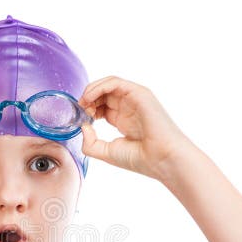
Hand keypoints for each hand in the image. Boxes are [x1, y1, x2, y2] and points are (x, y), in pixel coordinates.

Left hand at [77, 76, 197, 181]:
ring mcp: (134, 99)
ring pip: (108, 84)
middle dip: (87, 99)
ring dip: (91, 90)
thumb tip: (82, 127)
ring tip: (83, 103)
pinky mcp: (139, 93)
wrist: (162, 159)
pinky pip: (115, 82)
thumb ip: (90, 143)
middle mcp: (128, 107)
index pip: (100, 105)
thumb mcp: (106, 152)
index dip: (87, 108)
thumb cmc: (140, 159)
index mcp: (123, 119)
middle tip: (79, 110)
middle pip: (102, 92)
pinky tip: (89, 98)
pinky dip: (99, 87)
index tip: (79, 118)